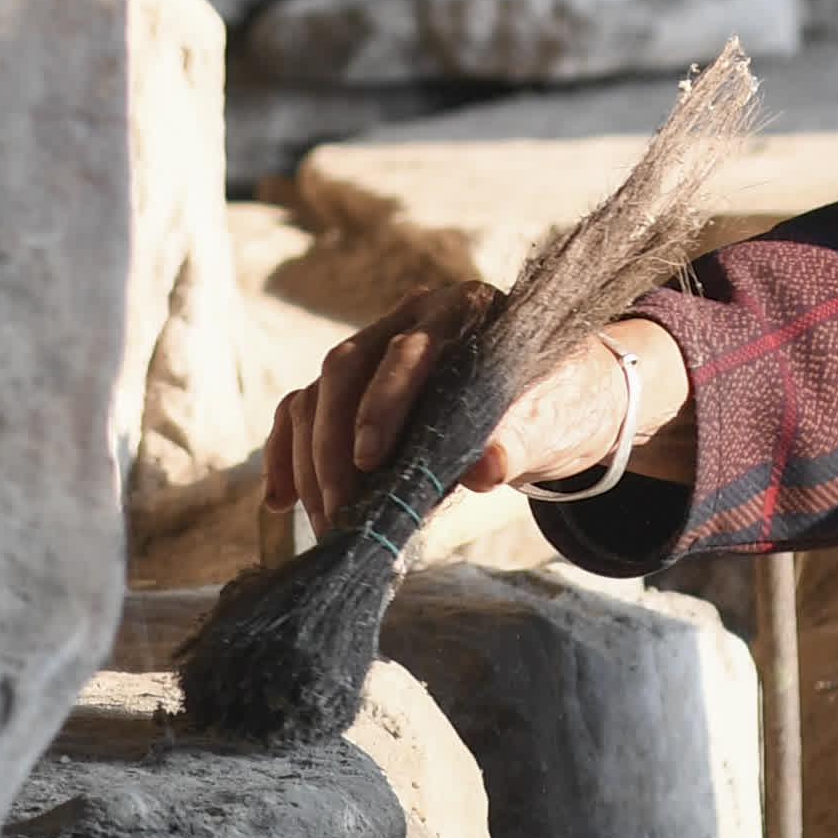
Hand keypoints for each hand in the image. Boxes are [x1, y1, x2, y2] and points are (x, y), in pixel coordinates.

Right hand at [260, 279, 690, 521]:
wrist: (554, 406)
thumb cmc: (555, 409)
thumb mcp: (552, 424)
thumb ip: (520, 441)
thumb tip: (485, 468)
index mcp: (464, 312)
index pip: (409, 350)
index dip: (382, 404)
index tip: (367, 461)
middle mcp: (411, 318)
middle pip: (346, 366)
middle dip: (333, 447)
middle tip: (340, 514)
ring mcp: (376, 347)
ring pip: (318, 392)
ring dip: (310, 462)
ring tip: (325, 525)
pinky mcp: (356, 385)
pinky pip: (304, 410)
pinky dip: (288, 456)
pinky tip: (282, 503)